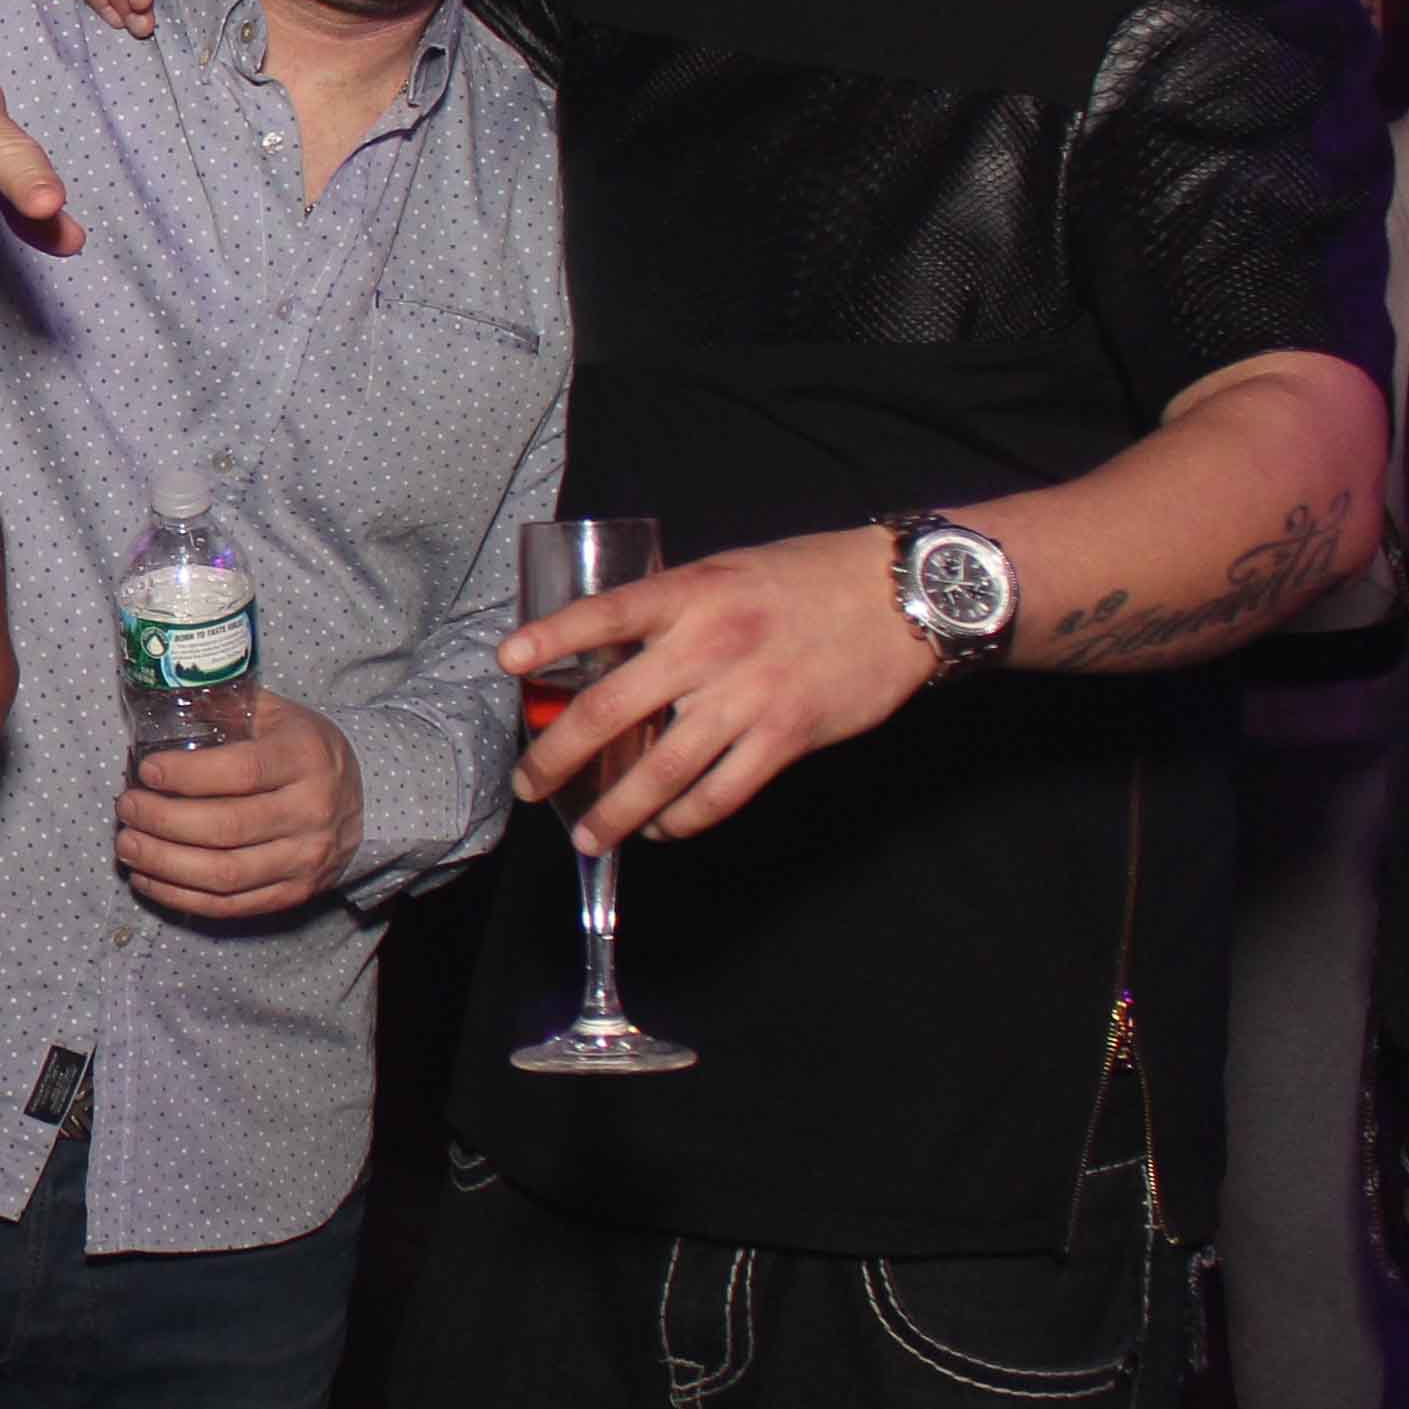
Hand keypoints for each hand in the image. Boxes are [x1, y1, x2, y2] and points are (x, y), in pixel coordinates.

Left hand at [115, 689, 365, 916]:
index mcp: (305, 758)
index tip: (146, 771)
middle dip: (162, 821)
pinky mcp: (295, 894)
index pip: (240, 772)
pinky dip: (180, 896)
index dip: (186, 775)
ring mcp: (306, 859)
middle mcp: (312, 811)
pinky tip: (148, 878)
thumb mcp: (276, 715)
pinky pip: (230, 906)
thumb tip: (161, 697)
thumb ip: (225, 706)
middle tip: (126, 808)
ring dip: (163, 863)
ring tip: (127, 845)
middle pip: (225, 827)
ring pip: (223, 874)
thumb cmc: (301, 749)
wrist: (362, 798)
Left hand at [502, 526, 929, 850]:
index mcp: (691, 595)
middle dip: (558, 754)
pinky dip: (684, 819)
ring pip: (662, 769)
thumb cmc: (806, 579)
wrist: (901, 597)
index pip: (605, 615)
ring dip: (616, 811)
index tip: (507, 661)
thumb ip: (672, 609)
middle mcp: (711, 646)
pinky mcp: (786, 736)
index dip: (553, 637)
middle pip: (612, 709)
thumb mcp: (727, 572)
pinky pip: (720, 793)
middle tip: (528, 784)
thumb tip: (610, 647)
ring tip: (587, 836)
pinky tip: (663, 828)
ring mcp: (748, 696)